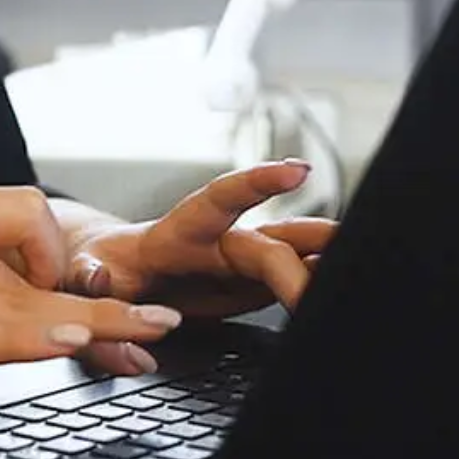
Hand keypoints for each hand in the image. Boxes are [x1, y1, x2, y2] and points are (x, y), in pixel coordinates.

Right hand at [0, 186, 186, 428]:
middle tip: (147, 331)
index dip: (59, 249)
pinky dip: (36, 335)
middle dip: (97, 294)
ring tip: (142, 344)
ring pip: (20, 293)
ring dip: (94, 322)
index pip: (11, 209)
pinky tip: (72, 342)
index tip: (84, 292)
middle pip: (31, 249)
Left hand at [61, 162, 336, 376]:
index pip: (216, 200)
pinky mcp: (251, 284)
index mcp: (174, 234)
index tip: (294, 169)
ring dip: (330, 254)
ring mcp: (239, 260)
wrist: (101, 273)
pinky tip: (352, 285)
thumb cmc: (92, 269)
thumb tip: (105, 288)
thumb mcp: (80, 277)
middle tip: (328, 286)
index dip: (255, 183)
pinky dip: (323, 279)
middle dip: (306, 256)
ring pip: (296, 251)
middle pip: (272, 241)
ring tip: (377, 256)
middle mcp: (216, 240)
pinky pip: (296, 277)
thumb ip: (91, 283)